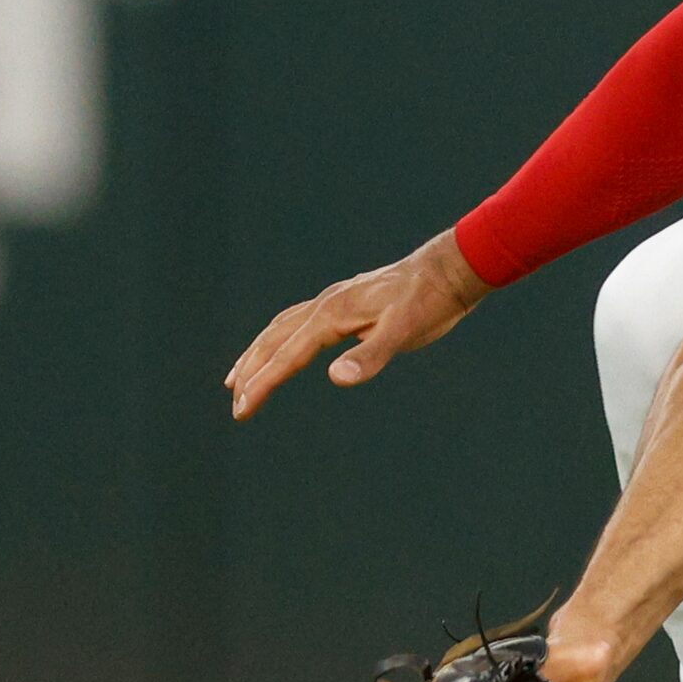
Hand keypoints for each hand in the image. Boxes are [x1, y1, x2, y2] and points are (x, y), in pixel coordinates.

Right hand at [226, 230, 490, 419]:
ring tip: (238, 378)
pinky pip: (300, 321)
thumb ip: (371, 355)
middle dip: (251, 372)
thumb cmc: (428, 303)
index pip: (287, 356)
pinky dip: (281, 338)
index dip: (262, 384)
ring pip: (282, 328)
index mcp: (331, 314)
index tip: (241, 411)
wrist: (447, 271)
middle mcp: (325, 305)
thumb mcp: (404, 332)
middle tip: (235, 405)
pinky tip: (285, 348)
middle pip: (274, 341)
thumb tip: (337, 377)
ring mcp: (334, 301)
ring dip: (259, 353)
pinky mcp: (345, 303)